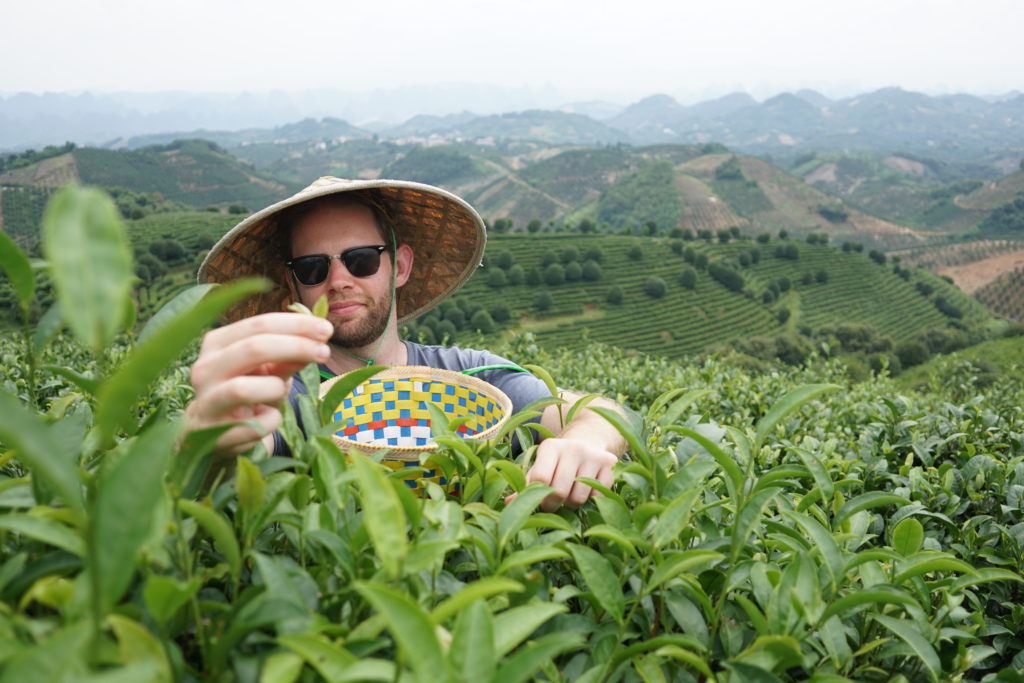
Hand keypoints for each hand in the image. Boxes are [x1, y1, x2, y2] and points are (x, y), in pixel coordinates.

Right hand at [184, 312, 333, 454]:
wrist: (222, 434)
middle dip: (295, 347)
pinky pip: (254, 425)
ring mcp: (205, 401)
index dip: (296, 325)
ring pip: (242, 389)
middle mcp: (204, 368)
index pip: (258, 324)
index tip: (326, 330)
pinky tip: (269, 419)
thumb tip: (319, 341)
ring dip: (274, 389)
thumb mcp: (272, 369)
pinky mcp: (212, 433)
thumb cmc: (251, 391)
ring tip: (281, 393)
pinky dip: (272, 421)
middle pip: (252, 348)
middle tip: (325, 352)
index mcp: (217, 343)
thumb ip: (292, 355)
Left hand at [515, 437, 616, 511]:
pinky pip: (597, 496)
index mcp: (551, 446)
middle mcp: (573, 447)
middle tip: (554, 503)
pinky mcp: (610, 463)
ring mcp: (593, 455)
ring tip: (570, 494)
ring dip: (572, 504)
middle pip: (559, 491)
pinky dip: (590, 499)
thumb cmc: (557, 461)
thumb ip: (526, 485)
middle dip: (554, 505)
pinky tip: (586, 488)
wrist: (588, 441)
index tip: (540, 500)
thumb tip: (508, 503)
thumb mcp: (540, 467)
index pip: (540, 479)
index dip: (539, 496)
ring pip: (578, 498)